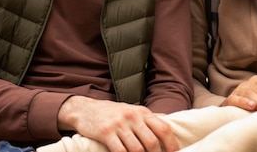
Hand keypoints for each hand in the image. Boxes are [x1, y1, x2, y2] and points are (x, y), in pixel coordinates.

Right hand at [57, 96, 178, 151]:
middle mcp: (133, 116)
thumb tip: (168, 120)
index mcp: (142, 112)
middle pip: (151, 142)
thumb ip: (149, 117)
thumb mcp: (133, 110)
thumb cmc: (112, 112)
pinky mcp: (106, 132)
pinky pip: (119, 151)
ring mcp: (119, 124)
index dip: (171, 143)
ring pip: (137, 149)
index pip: (163, 128)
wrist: (85, 109)